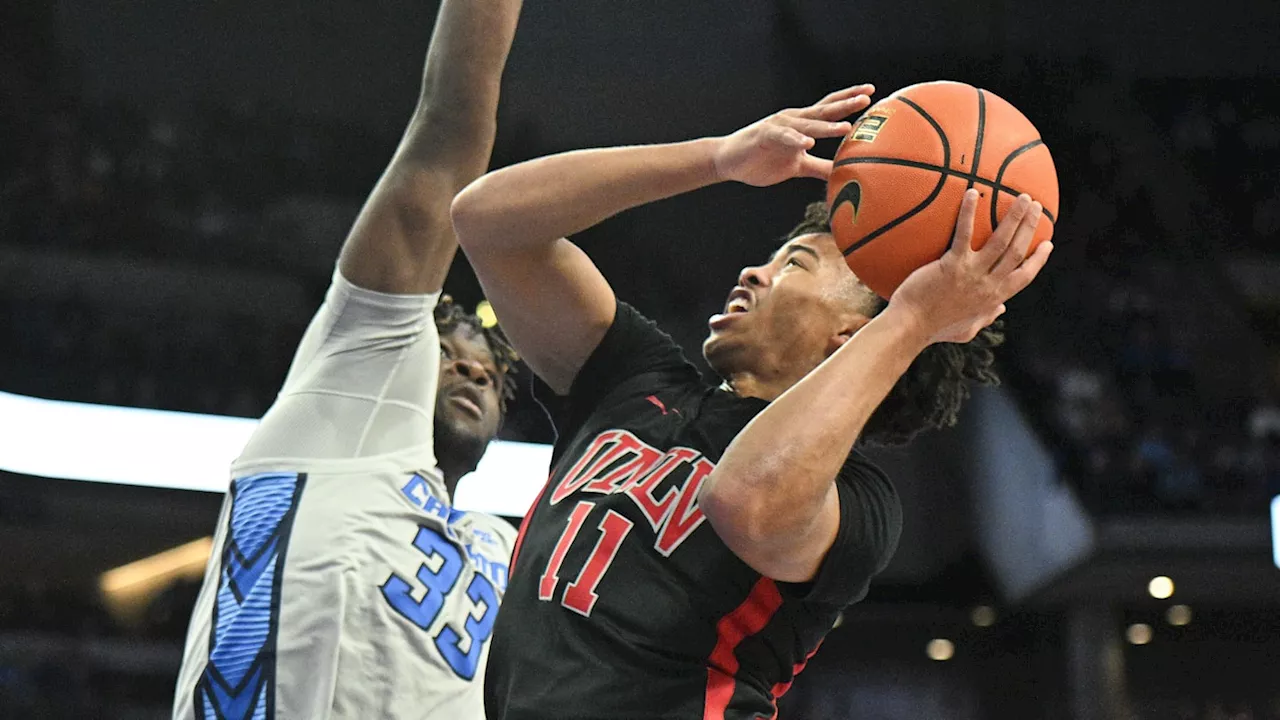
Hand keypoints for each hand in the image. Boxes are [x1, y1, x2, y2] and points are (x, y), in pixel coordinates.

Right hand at [712, 84, 874, 186]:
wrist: (729, 161)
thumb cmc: (763, 160)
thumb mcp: (798, 166)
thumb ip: (820, 167)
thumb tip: (844, 173)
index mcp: (803, 123)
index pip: (829, 107)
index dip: (849, 100)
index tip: (871, 93)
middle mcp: (794, 119)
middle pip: (824, 109)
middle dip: (846, 103)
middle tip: (866, 98)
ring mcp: (779, 126)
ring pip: (807, 123)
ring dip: (826, 125)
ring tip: (845, 127)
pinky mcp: (765, 136)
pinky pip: (783, 137)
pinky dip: (796, 139)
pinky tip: (808, 142)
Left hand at [888, 189, 1052, 343]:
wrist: (911, 327)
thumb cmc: (934, 329)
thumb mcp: (967, 330)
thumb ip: (985, 318)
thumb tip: (999, 309)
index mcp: (993, 298)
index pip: (1024, 276)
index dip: (1038, 259)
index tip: (1047, 244)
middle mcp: (988, 285)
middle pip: (1017, 252)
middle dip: (1030, 228)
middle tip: (1037, 207)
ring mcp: (972, 274)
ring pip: (1001, 241)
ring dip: (1015, 217)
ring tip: (1023, 197)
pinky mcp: (952, 265)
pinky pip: (964, 234)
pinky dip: (969, 213)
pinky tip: (973, 193)